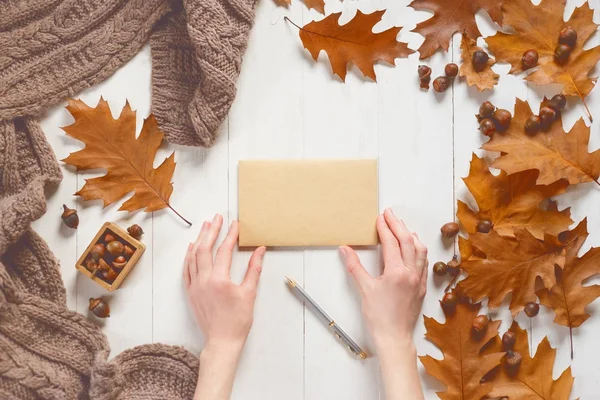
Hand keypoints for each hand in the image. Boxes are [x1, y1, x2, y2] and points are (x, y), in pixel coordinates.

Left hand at [184, 214, 265, 349]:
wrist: (222, 341)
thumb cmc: (238, 320)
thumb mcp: (249, 294)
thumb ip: (254, 269)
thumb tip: (259, 250)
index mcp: (219, 280)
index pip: (224, 251)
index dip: (230, 235)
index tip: (235, 224)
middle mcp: (203, 280)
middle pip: (205, 249)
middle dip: (212, 231)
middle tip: (218, 217)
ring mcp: (195, 286)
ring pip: (193, 257)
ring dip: (200, 240)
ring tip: (206, 226)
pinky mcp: (190, 292)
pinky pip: (186, 269)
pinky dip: (189, 256)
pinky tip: (192, 247)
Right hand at [339, 208, 427, 349]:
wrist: (394, 338)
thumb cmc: (379, 317)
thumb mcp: (364, 289)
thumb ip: (354, 266)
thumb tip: (345, 249)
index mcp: (397, 272)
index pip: (391, 243)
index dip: (384, 228)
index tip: (379, 217)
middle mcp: (411, 273)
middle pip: (408, 241)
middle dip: (398, 225)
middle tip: (389, 214)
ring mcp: (419, 280)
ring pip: (420, 250)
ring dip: (411, 236)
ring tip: (403, 227)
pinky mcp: (422, 287)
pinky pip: (424, 263)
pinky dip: (419, 251)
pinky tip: (414, 249)